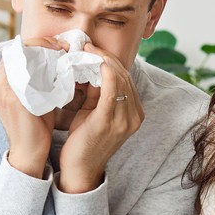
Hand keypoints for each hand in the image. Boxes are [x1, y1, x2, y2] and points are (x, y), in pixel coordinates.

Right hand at [0, 36, 64, 177]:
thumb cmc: (35, 124)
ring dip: (47, 52)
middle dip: (44, 44)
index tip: (60, 45)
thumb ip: (39, 76)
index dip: (39, 43)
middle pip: (19, 49)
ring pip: (24, 57)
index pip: (16, 50)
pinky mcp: (13, 97)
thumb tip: (59, 56)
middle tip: (65, 46)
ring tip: (66, 53)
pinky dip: (47, 66)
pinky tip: (62, 67)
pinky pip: (30, 72)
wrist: (29, 152)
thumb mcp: (34, 95)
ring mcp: (1, 89)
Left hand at [57, 42, 143, 193]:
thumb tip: (90, 67)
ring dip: (102, 60)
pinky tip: (89, 61)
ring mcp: (125, 119)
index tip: (91, 48)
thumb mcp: (94, 112)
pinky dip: (102, 70)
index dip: (110, 60)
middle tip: (86, 44)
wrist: (79, 170)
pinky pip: (111, 88)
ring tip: (84, 49)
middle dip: (106, 56)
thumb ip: (97, 92)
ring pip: (119, 78)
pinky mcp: (110, 121)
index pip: (126, 78)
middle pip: (124, 75)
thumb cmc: (84, 141)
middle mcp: (135, 115)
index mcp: (135, 113)